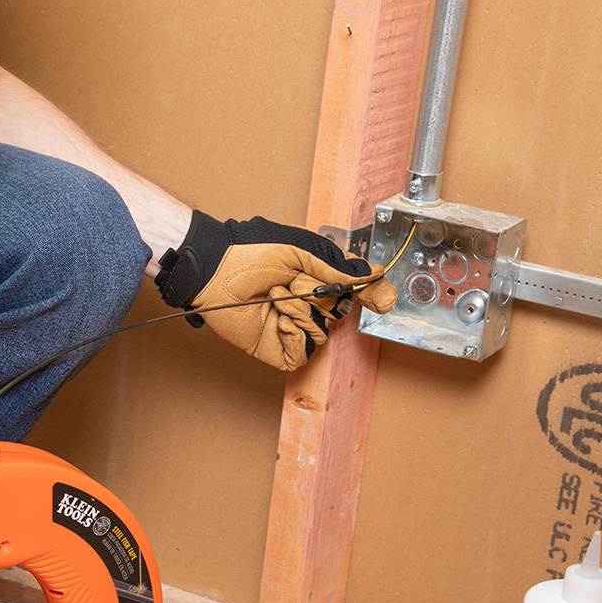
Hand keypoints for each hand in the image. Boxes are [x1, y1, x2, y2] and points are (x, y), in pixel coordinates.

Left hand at [155, 211, 396, 370]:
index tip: (385, 299)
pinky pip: (303, 349)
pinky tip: (277, 316)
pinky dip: (294, 330)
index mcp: (316, 279)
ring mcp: (292, 329)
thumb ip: (340, 269)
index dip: (371, 294)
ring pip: (322, 330)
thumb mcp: (304, 253)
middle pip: (339, 312)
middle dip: (320, 295)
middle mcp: (307, 305)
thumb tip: (377, 275)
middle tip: (294, 281)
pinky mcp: (277, 349)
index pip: (354, 292)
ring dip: (302, 309)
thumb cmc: (253, 252)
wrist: (216, 270)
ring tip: (276, 294)